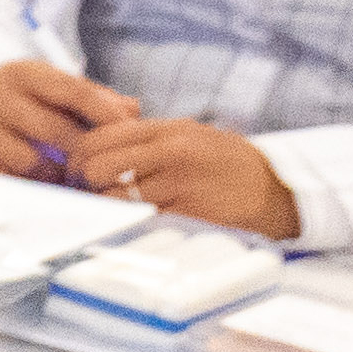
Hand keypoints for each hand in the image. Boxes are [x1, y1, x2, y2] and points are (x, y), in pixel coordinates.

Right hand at [0, 59, 142, 184]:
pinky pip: (1, 182)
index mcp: (21, 72)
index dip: (106, 115)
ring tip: (66, 181)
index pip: (73, 92)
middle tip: (101, 171)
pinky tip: (35, 189)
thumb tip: (133, 111)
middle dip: (83, 156)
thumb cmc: (14, 98)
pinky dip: (23, 189)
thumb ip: (91, 96)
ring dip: (54, 177)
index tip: (128, 135)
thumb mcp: (46, 86)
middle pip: (55, 132)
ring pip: (30, 163)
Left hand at [60, 116, 301, 239]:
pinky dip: (128, 222)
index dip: (77, 155)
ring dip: (105, 207)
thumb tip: (96, 144)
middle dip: (84, 183)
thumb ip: (147, 137)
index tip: (73, 170)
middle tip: (87, 193)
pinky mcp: (189, 213)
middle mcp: (171, 152)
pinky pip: (140, 219)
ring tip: (108, 210)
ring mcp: (180, 183)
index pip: (100, 137)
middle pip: (98, 166)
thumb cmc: (227, 162)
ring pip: (114, 196)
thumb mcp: (190, 135)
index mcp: (168, 129)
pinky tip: (131, 222)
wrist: (279, 188)